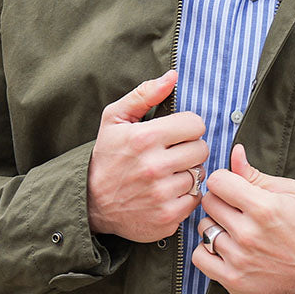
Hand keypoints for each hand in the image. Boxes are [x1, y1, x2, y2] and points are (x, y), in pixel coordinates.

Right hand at [87, 69, 207, 241]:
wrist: (92, 203)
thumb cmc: (107, 157)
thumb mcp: (115, 120)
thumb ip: (144, 95)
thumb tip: (173, 77)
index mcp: (145, 138)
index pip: (195, 124)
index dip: (187, 127)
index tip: (175, 134)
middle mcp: (155, 167)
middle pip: (202, 149)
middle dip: (190, 148)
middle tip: (172, 154)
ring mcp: (162, 195)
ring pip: (200, 174)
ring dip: (188, 173)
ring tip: (168, 173)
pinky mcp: (168, 217)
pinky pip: (196, 199)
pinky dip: (186, 195)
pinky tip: (168, 192)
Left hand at [192, 144, 294, 293]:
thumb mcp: (289, 193)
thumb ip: (256, 174)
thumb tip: (235, 152)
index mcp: (263, 207)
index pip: (218, 181)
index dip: (224, 181)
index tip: (232, 188)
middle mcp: (248, 233)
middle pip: (209, 203)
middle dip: (220, 202)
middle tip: (235, 210)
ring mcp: (239, 258)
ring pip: (203, 228)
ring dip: (215, 226)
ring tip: (233, 230)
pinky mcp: (232, 279)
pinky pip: (198, 256)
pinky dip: (206, 251)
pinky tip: (223, 248)